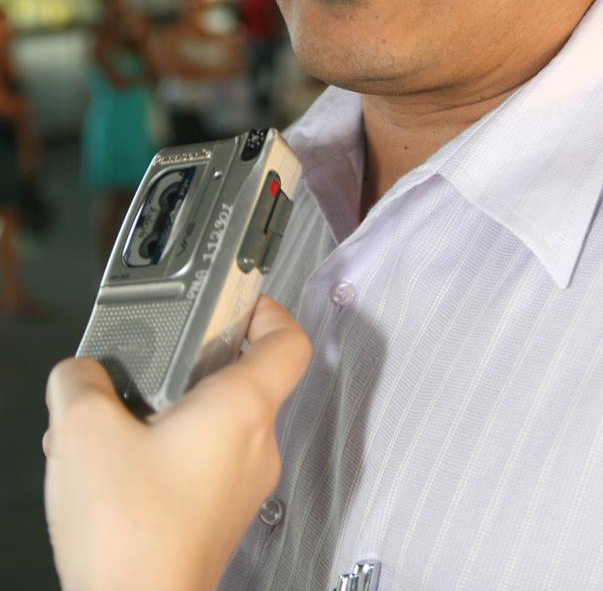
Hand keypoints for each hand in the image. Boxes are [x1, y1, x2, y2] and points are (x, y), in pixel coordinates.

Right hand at [44, 297, 310, 590]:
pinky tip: (116, 468)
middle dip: (193, 366)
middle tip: (157, 358)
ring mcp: (242, 487)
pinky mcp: (219, 518)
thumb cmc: (132, 536)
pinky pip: (202, 467)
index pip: (289, 340)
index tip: (243, 300)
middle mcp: (257, 446)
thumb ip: (80, 381)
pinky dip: (165, 455)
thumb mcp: (84, 430)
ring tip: (117, 422)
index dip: (269, 310)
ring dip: (168, 415)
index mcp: (244, 408)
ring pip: (216, 428)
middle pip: (244, 381)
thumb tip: (79, 374)